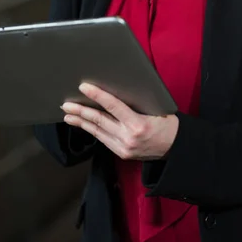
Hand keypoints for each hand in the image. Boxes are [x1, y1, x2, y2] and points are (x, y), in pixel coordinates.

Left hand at [61, 83, 178, 160]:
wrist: (175, 147)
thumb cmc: (166, 122)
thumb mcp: (155, 108)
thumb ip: (135, 102)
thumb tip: (113, 90)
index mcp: (138, 124)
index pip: (113, 106)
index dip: (97, 95)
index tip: (84, 87)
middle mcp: (128, 138)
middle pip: (100, 121)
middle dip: (81, 111)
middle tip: (66, 104)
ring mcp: (124, 148)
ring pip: (98, 132)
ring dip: (81, 122)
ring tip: (68, 115)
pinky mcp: (122, 154)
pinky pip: (103, 139)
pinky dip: (91, 130)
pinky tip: (83, 124)